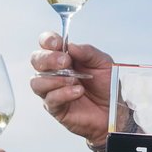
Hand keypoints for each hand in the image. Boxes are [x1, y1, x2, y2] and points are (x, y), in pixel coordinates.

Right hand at [29, 33, 114, 151]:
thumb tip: (71, 46)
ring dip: (55, 79)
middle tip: (66, 62)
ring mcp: (52, 90)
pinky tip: (78, 92)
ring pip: (37, 81)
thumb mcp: (103, 63)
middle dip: (48, 59)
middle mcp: (54, 72)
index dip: (48, 40)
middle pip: (36, 60)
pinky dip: (64, 93)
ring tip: (74, 80)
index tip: (58, 43)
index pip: (46, 44)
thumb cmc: (106, 86)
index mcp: (64, 57)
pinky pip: (50, 99)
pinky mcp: (55, 107)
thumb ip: (87, 52)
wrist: (114, 110)